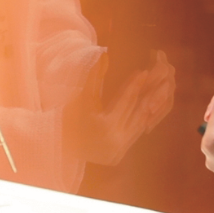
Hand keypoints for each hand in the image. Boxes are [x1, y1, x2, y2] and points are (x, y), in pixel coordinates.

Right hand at [77, 51, 175, 165]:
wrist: (59, 148)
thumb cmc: (67, 120)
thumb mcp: (82, 98)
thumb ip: (95, 78)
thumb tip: (104, 56)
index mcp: (106, 126)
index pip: (125, 101)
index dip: (134, 85)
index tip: (143, 72)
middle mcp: (116, 140)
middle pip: (136, 113)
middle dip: (145, 95)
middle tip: (154, 79)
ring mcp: (118, 151)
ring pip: (139, 125)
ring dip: (147, 109)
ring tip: (153, 92)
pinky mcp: (118, 157)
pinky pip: (134, 136)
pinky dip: (140, 122)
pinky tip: (144, 110)